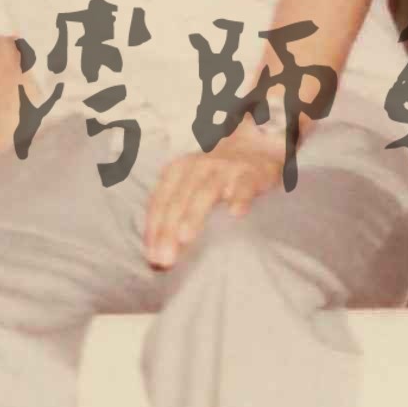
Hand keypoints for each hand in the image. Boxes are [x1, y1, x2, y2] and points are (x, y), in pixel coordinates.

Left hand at [141, 127, 281, 269]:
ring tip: (185, 238)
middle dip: (168, 230)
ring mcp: (224, 169)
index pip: (160, 201)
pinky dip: (239, 198)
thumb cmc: (215, 175)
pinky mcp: (250, 173)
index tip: (151, 256)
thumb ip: (174, 217)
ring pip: (206, 192)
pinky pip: (244, 186)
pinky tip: (236, 213)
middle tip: (165, 258)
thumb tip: (157, 260)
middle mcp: (197, 167)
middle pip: (178, 199)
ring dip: (193, 215)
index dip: (153, 228)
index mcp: (178, 171)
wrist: (256, 146)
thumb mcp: (190, 186)